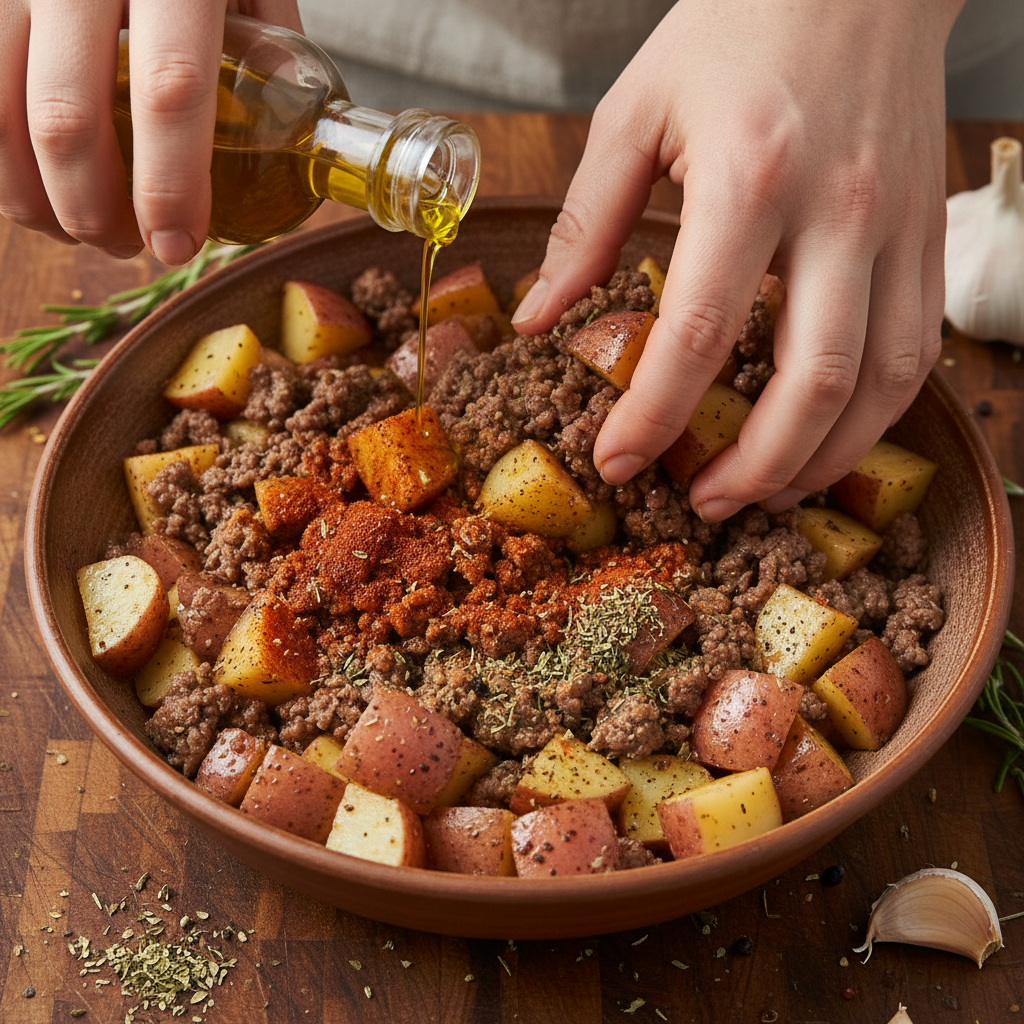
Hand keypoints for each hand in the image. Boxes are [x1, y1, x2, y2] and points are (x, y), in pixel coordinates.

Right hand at [0, 1, 301, 263]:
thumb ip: (263, 35)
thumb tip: (288, 131)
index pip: (171, 88)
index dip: (173, 184)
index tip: (178, 245)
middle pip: (66, 119)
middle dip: (96, 212)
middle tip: (131, 247)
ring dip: (35, 200)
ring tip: (84, 229)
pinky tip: (33, 185)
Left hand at [512, 0, 963, 520]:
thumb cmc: (735, 27)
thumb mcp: (634, 111)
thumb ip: (586, 225)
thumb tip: (541, 322)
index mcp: (749, 178)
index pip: (700, 334)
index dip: (654, 417)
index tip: (618, 464)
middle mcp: (837, 212)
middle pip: (813, 383)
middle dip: (754, 468)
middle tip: (702, 504)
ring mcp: (897, 227)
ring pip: (882, 383)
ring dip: (824, 460)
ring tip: (766, 493)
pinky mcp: (925, 233)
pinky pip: (917, 349)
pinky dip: (874, 414)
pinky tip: (825, 438)